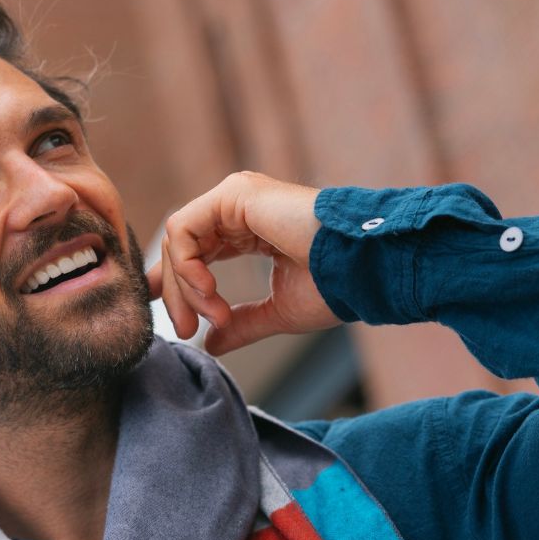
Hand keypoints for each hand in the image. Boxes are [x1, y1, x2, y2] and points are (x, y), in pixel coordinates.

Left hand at [147, 171, 340, 354]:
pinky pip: (185, 230)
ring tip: (213, 316)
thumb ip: (243, 324)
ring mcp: (236, 197)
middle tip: (186, 331)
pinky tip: (209, 293)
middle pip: (183, 249)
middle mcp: (239, 208)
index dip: (175, 285)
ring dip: (186, 286)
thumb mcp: (278, 312)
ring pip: (179, 241)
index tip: (175, 321)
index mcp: (250, 229)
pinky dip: (187, 267)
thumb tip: (211, 344)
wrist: (364, 269)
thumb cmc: (335, 287)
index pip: (197, 252)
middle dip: (178, 295)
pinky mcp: (235, 194)